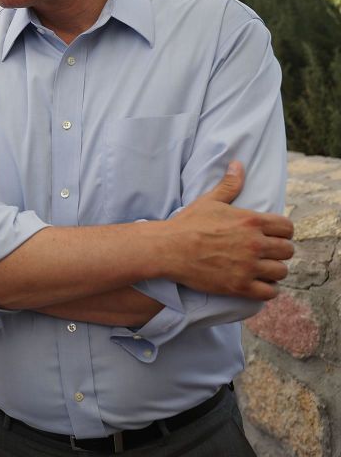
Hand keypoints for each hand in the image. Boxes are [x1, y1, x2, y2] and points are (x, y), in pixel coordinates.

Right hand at [161, 161, 293, 300]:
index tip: (272, 236)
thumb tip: (238, 164)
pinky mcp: (239, 285)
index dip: (282, 232)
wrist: (167, 249)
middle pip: (287, 251)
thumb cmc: (187, 224)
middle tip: (266, 253)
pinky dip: (267, 289)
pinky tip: (258, 283)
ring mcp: (248, 266)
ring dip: (273, 270)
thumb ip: (229, 185)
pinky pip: (269, 292)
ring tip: (262, 269)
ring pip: (281, 271)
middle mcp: (254, 244)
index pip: (287, 228)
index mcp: (251, 221)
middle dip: (278, 252)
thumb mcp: (209, 201)